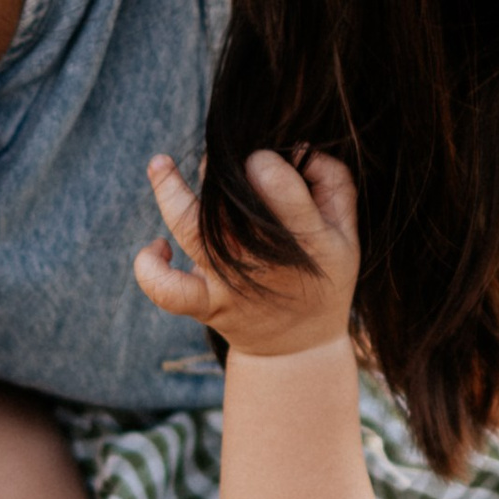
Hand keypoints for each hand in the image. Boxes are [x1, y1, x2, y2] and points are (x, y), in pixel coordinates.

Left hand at [132, 148, 361, 359]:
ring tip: (160, 163)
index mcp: (306, 238)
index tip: (259, 160)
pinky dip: (150, 268)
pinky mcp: (205, 304)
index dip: (261, 160)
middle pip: (228, 200)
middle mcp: (263, 258)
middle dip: (217, 171)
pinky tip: (159, 246)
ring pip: (189, 229)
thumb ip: (333, 183)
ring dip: (168, 191)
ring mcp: (229, 281)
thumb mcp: (348, 234)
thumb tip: (302, 148)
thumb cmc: (323, 278)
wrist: (298, 351)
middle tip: (219, 163)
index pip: (276, 182)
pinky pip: (166, 290)